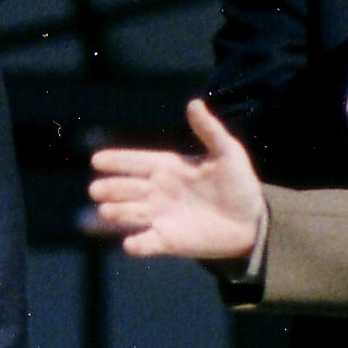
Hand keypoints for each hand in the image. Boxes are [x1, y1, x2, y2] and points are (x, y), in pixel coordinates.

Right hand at [86, 99, 262, 264]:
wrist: (251, 221)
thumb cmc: (238, 184)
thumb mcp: (228, 152)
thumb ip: (209, 130)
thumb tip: (194, 103)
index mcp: (168, 168)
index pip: (137, 161)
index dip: (117, 160)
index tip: (96, 160)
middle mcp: (158, 191)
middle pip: (127, 188)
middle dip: (111, 188)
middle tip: (96, 189)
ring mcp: (161, 217)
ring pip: (131, 213)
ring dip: (117, 213)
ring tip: (105, 211)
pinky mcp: (168, 241)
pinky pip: (147, 243)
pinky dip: (138, 245)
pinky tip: (131, 244)